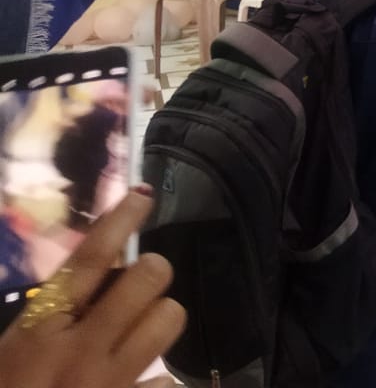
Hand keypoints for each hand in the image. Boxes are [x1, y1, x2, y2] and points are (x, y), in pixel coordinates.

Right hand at [0, 186, 185, 387]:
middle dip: (149, 274)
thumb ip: (46, 318)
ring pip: (170, 318)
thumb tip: (90, 279)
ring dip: (160, 319)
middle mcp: (80, 351)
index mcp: (38, 332)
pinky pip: (168, 381)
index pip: (89, 260)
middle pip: (147, 278)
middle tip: (138, 286)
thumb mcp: (8, 352)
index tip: (142, 197)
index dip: (120, 221)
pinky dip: (158, 382)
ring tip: (140, 333)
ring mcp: (111, 382)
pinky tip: (138, 386)